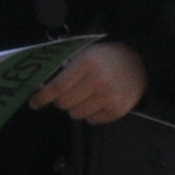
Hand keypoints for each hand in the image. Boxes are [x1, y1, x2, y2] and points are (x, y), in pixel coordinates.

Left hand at [34, 42, 148, 124]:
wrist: (140, 63)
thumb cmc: (106, 57)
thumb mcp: (85, 53)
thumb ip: (66, 67)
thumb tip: (42, 85)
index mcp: (87, 64)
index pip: (58, 86)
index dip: (43, 96)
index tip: (33, 103)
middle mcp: (98, 82)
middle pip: (65, 103)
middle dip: (60, 100)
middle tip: (66, 93)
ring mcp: (109, 98)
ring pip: (76, 114)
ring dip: (75, 107)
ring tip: (84, 96)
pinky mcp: (117, 111)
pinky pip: (92, 121)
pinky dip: (90, 114)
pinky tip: (97, 102)